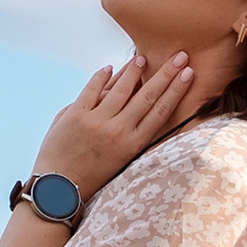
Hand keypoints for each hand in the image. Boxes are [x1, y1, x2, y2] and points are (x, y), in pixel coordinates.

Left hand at [32, 51, 199, 201]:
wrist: (59, 190)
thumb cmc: (90, 176)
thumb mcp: (119, 160)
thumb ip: (128, 134)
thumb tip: (131, 106)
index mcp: (133, 144)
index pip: (160, 111)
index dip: (176, 90)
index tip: (188, 74)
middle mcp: (119, 131)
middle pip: (148, 96)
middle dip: (166, 74)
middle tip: (180, 56)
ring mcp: (97, 122)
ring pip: (121, 89)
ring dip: (133, 71)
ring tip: (142, 58)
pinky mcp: (76, 116)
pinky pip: (92, 89)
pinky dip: (101, 76)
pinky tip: (109, 67)